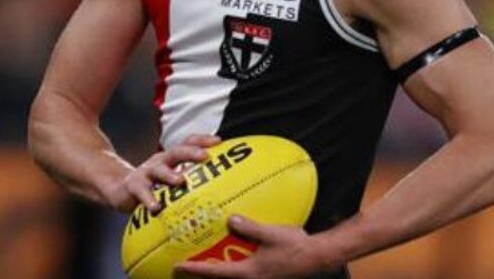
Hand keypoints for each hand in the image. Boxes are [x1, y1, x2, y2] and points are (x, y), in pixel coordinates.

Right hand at [105, 134, 221, 212]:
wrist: (120, 190)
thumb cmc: (155, 186)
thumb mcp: (172, 179)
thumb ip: (192, 180)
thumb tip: (224, 189)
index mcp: (172, 158)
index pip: (188, 142)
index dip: (203, 139)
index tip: (219, 141)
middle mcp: (160, 161)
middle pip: (176, 151)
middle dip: (191, 152)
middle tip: (204, 156)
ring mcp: (146, 172)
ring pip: (159, 169)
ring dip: (170, 174)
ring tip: (180, 181)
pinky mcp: (133, 186)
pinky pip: (142, 192)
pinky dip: (149, 199)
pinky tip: (156, 207)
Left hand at [174, 215, 336, 277]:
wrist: (316, 258)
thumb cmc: (295, 247)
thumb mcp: (271, 234)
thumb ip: (250, 227)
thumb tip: (230, 219)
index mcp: (247, 273)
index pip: (214, 272)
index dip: (194, 269)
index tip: (177, 266)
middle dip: (201, 277)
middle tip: (183, 271)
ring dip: (216, 275)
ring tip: (204, 267)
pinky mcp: (265, 278)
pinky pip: (241, 275)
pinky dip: (231, 271)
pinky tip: (234, 260)